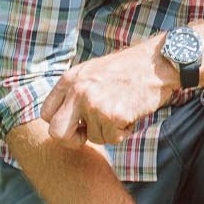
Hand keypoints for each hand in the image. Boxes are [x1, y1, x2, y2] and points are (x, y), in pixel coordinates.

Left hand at [40, 41, 179, 145]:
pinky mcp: (113, 115)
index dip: (60, 125)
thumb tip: (63, 120)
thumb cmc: (128, 69)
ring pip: (93, 138)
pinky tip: (131, 113)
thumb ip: (75, 92)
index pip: (46, 114)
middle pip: (57, 133)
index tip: (74, 126)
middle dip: (72, 140)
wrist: (157, 63)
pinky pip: (113, 138)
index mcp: (70, 79)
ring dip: (109, 131)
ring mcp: (94, 104)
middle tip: (87, 136)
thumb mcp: (92, 72)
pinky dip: (124, 131)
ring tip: (121, 110)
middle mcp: (78, 91)